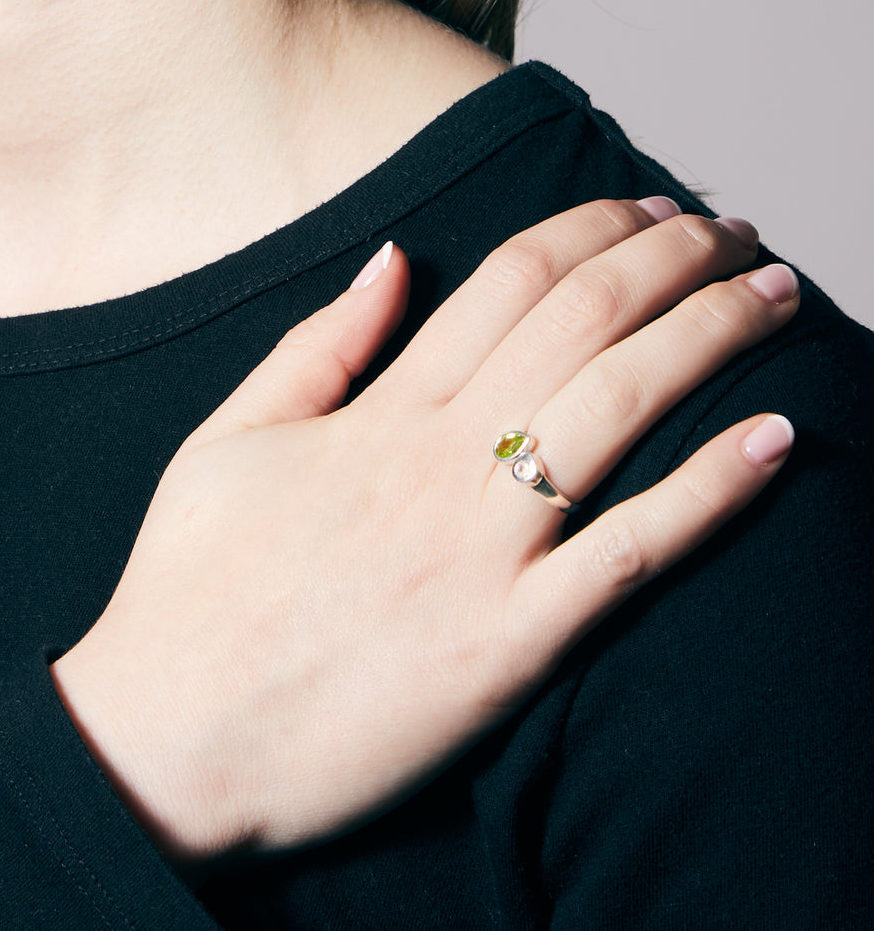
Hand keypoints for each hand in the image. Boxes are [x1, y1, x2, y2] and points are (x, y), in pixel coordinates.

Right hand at [50, 199, 798, 864]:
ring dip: (711, 338)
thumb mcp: (227, 438)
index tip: (648, 207)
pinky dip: (711, 493)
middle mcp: (438, 465)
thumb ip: (317, 345)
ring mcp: (478, 555)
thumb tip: (392, 257)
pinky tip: (776, 438)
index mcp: (377, 414)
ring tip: (772, 295)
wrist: (169, 739)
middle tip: (732, 231)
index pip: (510, 282)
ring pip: (618, 411)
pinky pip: (628, 556)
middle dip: (673, 259)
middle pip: (581, 323)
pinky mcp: (507, 647)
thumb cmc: (190, 585)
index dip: (594, 228)